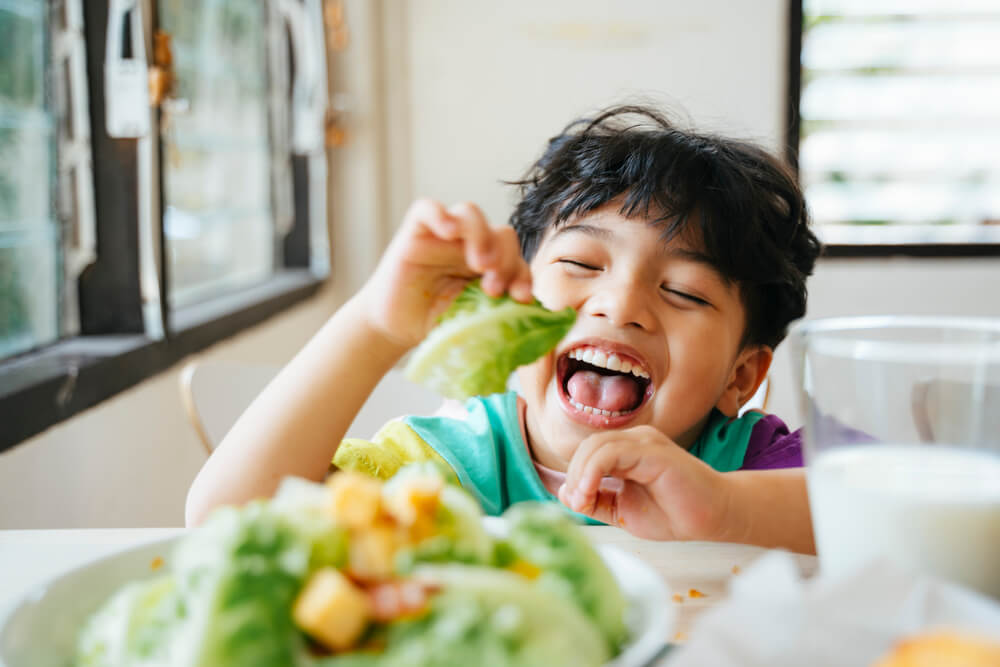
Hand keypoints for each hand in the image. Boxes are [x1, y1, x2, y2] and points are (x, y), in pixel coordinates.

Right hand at [357, 199, 532, 349]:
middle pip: (501, 233)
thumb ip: (501, 316)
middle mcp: (470, 245)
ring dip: (481, 236)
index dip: (523, 274)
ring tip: (480, 264)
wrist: (394, 328)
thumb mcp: (474, 322)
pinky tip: (448, 231)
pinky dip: (440, 214)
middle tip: (494, 288)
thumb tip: (538, 323)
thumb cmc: (435, 324)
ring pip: (471, 213)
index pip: (516, 258)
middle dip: (506, 259)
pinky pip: (427, 209)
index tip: (520, 297)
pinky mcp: (415, 232)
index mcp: (491, 265)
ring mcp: (443, 236)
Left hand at [558, 426, 732, 540]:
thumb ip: (596, 501)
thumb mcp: (622, 511)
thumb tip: (564, 493)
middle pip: (588, 446)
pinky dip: (593, 470)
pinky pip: (612, 452)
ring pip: (596, 445)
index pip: (588, 452)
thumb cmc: (673, 514)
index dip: (574, 476)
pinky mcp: (653, 451)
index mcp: (627, 450)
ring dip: (581, 474)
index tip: (575, 504)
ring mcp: (645, 441)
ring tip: (583, 500)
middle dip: (574, 475)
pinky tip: (591, 491)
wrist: (714, 518)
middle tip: (577, 503)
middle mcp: (635, 440)